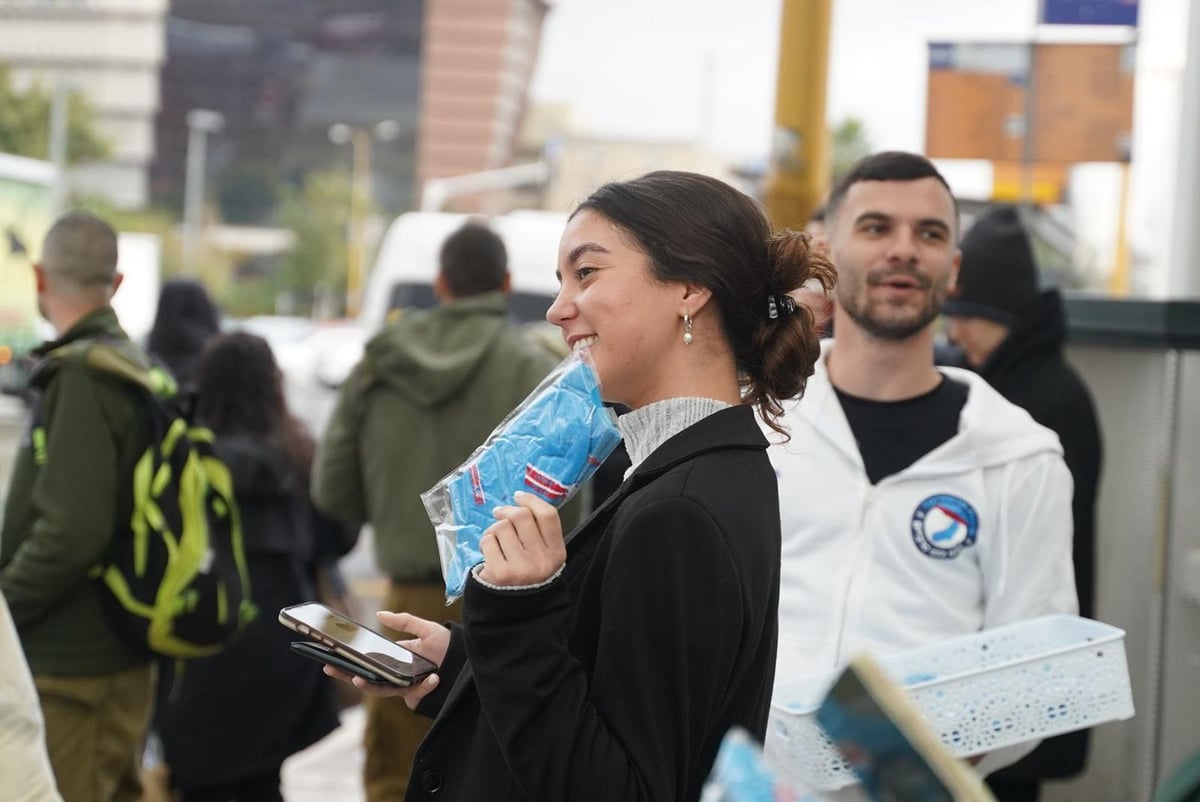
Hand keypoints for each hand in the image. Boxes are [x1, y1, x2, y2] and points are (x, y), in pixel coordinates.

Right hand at [322, 611, 448, 710]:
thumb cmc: (448, 646)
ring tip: (358, 678)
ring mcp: (406, 688)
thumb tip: (379, 614)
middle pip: (368, 677)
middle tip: (330, 668)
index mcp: (396, 658)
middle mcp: (398, 674)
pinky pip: (415, 694)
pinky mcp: (419, 697)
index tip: (332, 655)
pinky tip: (433, 679)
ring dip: (370, 685)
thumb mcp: (427, 629)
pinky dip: (424, 687)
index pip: (369, 661)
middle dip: (347, 674)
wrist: (468, 662)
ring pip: (382, 690)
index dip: (351, 660)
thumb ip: (404, 622)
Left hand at [477, 491, 565, 586]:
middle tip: (499, 513)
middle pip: (521, 516)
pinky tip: (490, 553)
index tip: (518, 497)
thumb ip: (539, 532)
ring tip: (496, 541)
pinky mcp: (499, 574)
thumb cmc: (528, 575)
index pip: (548, 515)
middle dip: (506, 511)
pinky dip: (485, 543)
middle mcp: (541, 560)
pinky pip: (488, 541)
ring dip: (494, 530)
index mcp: (556, 553)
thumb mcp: (545, 556)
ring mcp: (520, 568)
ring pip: (502, 527)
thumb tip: (520, 502)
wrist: (515, 609)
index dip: (531, 500)